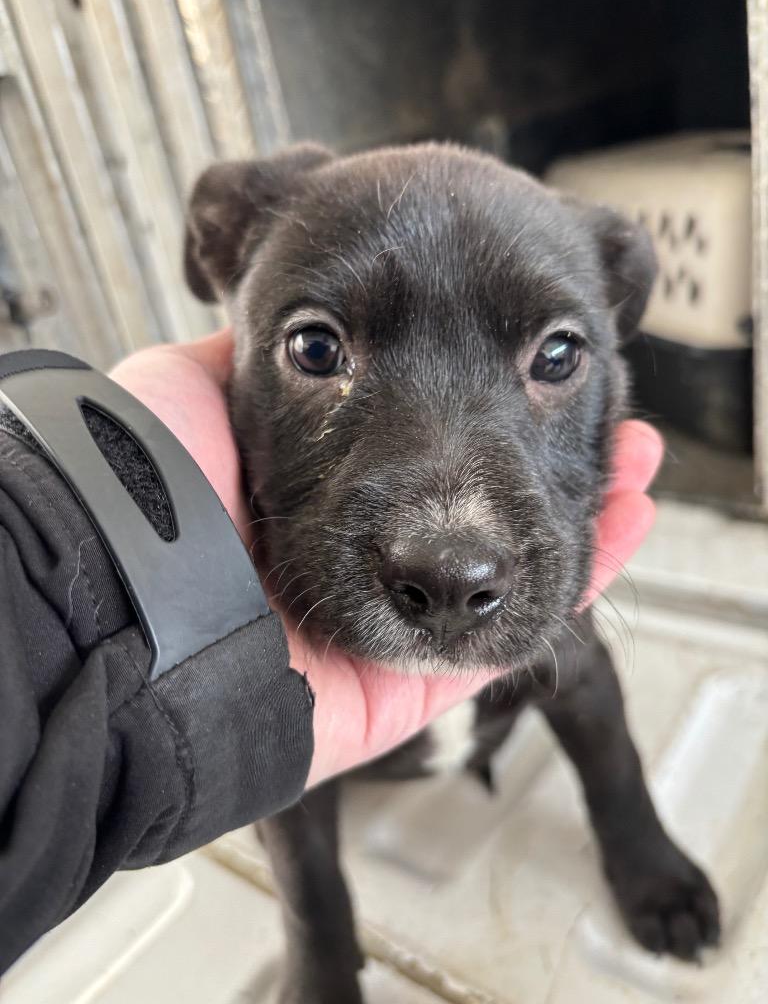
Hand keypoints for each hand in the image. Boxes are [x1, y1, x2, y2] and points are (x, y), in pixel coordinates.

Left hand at [111, 329, 662, 786]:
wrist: (128, 609)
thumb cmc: (149, 497)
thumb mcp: (191, 390)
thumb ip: (264, 371)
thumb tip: (310, 336)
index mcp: (306, 496)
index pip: (417, 452)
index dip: (478, 402)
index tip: (524, 358)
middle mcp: (351, 558)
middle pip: (469, 515)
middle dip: (542, 462)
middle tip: (598, 413)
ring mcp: (384, 624)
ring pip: (502, 573)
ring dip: (580, 516)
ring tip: (639, 460)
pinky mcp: (408, 688)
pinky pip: (505, 641)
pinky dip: (576, 584)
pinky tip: (632, 519)